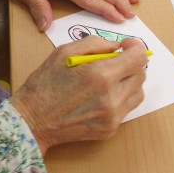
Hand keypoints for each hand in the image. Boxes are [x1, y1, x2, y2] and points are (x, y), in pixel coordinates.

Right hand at [11, 36, 147, 154]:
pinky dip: (119, 98)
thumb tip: (115, 45)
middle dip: (130, 64)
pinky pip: (126, 108)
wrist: (33, 119)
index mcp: (100, 75)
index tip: (126, 46)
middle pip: (141, 75)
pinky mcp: (110, 129)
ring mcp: (113, 116)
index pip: (138, 58)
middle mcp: (111, 97)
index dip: (135, 48)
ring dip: (128, 81)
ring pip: (137, 92)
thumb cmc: (44, 84)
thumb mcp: (62, 52)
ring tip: (107, 79)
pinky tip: (100, 95)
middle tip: (113, 61)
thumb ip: (93, 43)